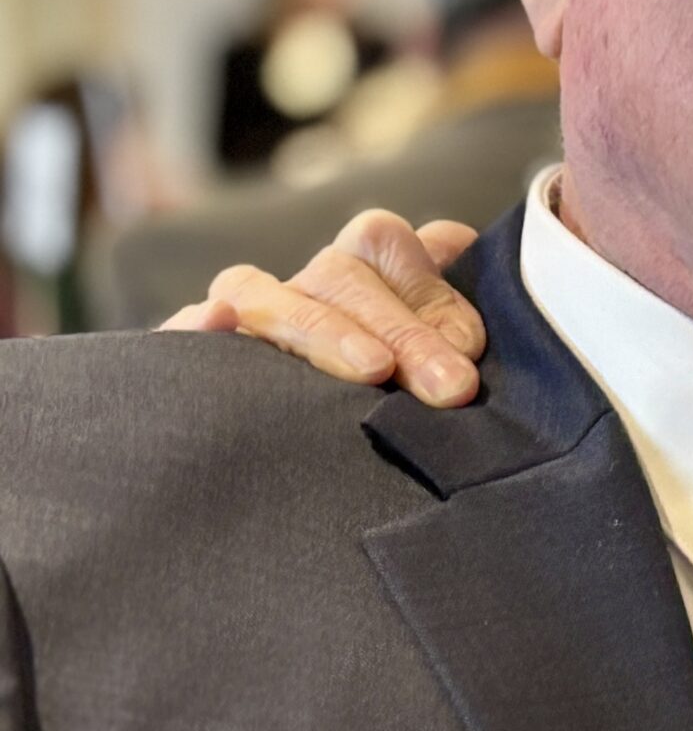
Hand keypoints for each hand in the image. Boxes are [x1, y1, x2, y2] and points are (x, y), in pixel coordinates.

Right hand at [160, 210, 487, 405]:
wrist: (297, 488)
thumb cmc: (403, 413)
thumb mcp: (431, 373)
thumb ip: (448, 342)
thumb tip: (464, 343)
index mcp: (367, 272)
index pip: (388, 242)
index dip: (431, 286)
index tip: (470, 346)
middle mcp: (306, 287)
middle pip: (345, 274)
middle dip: (404, 330)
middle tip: (452, 387)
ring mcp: (247, 316)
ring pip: (269, 294)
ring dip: (326, 329)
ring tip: (374, 371)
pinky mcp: (193, 357)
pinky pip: (184, 329)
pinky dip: (199, 324)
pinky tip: (218, 322)